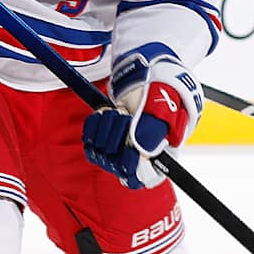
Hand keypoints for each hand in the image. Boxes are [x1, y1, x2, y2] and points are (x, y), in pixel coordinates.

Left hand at [82, 49, 201, 188]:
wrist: (146, 75)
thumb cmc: (161, 92)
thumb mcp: (164, 107)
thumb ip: (154, 129)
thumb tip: (142, 151)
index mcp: (158, 155)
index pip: (137, 179)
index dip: (130, 168)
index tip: (128, 150)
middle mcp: (137, 156)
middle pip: (115, 165)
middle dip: (117, 138)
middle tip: (126, 116)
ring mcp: (118, 148)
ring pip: (101, 154)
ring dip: (106, 130)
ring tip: (118, 112)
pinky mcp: (103, 138)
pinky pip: (89, 142)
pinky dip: (94, 126)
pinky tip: (103, 113)